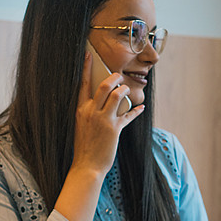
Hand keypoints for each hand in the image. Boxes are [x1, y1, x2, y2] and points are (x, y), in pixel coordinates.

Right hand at [72, 51, 144, 176]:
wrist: (86, 166)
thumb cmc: (84, 147)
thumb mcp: (81, 126)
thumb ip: (89, 112)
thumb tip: (101, 101)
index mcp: (80, 109)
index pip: (82, 83)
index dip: (86, 67)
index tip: (88, 55)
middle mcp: (91, 111)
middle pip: (105, 85)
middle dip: (115, 77)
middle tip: (120, 76)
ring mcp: (103, 120)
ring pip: (118, 95)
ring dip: (126, 90)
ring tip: (128, 90)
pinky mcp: (114, 129)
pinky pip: (128, 114)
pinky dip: (136, 110)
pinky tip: (141, 107)